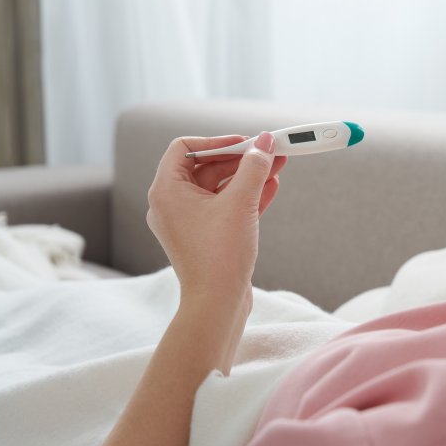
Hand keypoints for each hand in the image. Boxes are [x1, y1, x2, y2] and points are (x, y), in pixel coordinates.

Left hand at [146, 132, 286, 304]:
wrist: (218, 304)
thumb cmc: (219, 256)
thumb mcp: (240, 203)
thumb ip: (254, 167)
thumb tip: (264, 142)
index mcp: (167, 191)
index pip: (185, 148)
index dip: (216, 141)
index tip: (244, 143)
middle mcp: (173, 204)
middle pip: (207, 166)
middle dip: (241, 159)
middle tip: (269, 151)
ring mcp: (190, 222)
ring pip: (220, 187)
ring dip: (249, 176)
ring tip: (278, 166)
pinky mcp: (207, 236)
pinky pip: (226, 207)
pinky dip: (247, 196)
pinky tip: (272, 187)